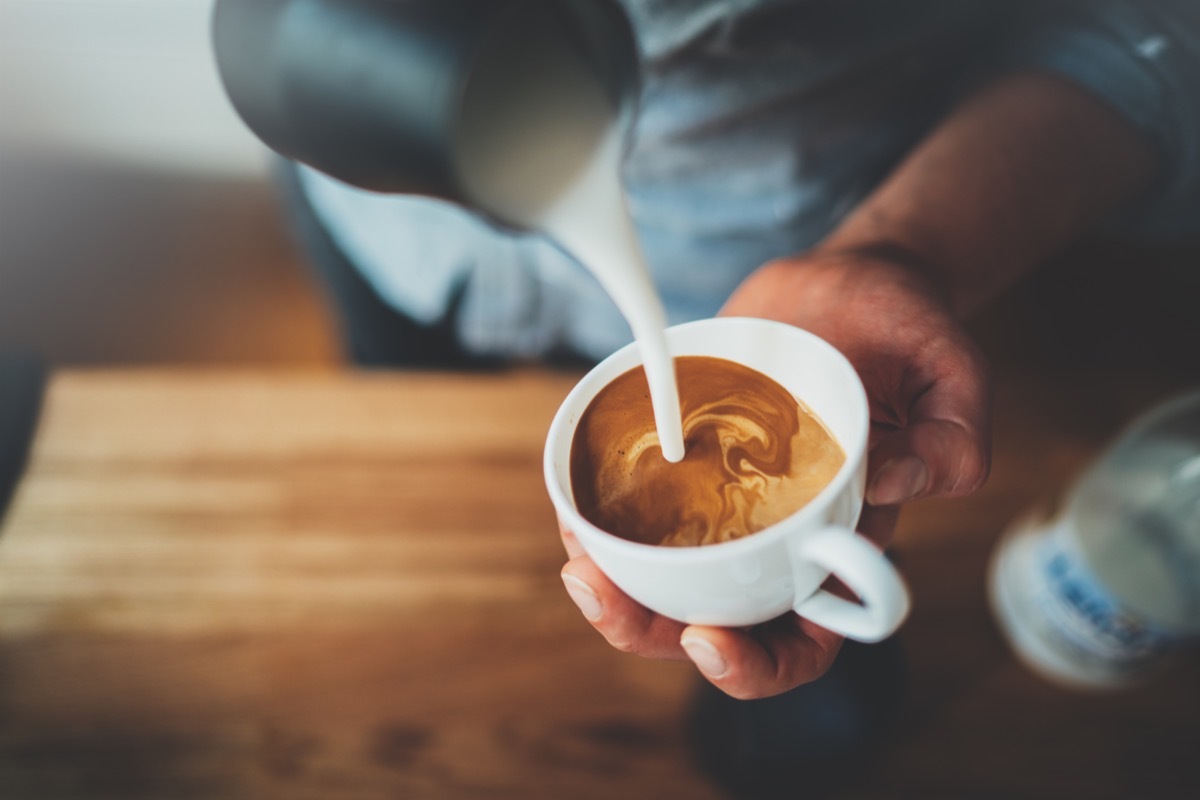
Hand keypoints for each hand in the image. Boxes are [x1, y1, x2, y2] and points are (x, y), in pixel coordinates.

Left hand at [559, 249, 991, 698]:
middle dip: (646, 629)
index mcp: (840, 544)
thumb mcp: (952, 374)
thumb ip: (955, 437)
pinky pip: (634, 507)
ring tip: (575, 553)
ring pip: (659, 577)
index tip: (709, 636)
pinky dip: (599, 518)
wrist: (846, 283)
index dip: (757, 664)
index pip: (802, 640)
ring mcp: (724, 502)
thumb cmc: (904, 335)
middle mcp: (775, 539)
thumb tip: (890, 482)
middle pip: (711, 621)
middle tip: (598, 589)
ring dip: (611, 584)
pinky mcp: (684, 460)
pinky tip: (574, 503)